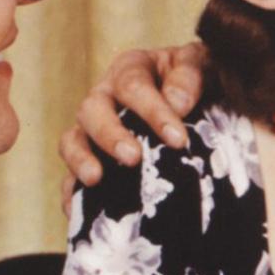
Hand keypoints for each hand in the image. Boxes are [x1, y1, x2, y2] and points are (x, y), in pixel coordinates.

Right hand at [57, 41, 208, 190]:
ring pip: (73, 140)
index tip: (177, 139)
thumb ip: (190, 76)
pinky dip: (70, 192)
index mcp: (131, 70)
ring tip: (95, 179)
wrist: (202, 101)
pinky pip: (70, 176)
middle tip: (133, 158)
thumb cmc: (199, 80)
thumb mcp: (204, 65)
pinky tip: (75, 209)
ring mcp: (93, 130)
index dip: (153, 111)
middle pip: (93, 110)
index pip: (132, 85)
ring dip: (80, 159)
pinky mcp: (91, 160)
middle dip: (111, 135)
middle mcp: (105, 97)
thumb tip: (177, 104)